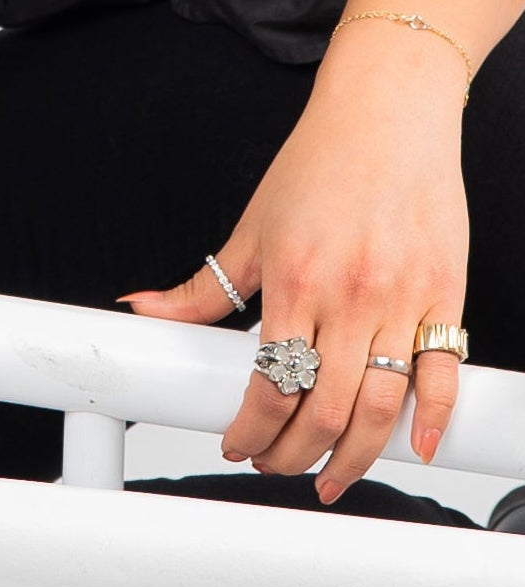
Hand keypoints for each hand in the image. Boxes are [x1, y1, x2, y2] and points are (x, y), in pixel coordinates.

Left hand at [115, 35, 467, 500]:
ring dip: (353, 456)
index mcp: (293, 280)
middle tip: (278, 465)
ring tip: (329, 474)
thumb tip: (143, 310)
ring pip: (381, 407)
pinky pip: (443, 373)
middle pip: (323, 410)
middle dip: (292, 455)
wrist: (385, 113)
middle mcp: (348, 295)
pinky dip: (431, 421)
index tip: (237, 444)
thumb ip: (203, 285)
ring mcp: (400, 299)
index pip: (268, 385)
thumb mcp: (251, 227)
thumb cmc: (319, 164)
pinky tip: (410, 446)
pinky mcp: (444, 295)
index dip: (249, 431)